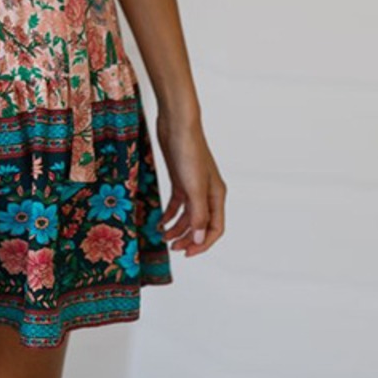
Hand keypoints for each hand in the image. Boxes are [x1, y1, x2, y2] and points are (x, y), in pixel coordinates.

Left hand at [155, 114, 225, 256]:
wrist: (176, 124)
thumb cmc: (188, 151)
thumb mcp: (193, 186)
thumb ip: (197, 214)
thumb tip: (199, 239)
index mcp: (217, 195)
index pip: (215, 228)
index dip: (202, 244)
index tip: (186, 253)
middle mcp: (207, 192)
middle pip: (201, 224)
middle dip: (188, 238)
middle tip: (172, 248)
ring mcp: (193, 185)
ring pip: (188, 215)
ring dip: (178, 228)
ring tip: (163, 237)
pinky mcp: (180, 178)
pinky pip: (178, 203)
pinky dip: (170, 214)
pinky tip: (160, 221)